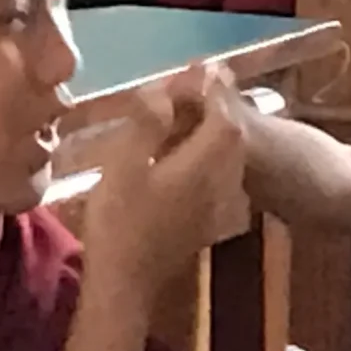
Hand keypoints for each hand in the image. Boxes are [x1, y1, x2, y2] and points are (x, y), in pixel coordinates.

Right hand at [79, 84, 247, 305]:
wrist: (126, 283)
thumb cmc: (119, 222)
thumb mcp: (123, 165)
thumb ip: (148, 123)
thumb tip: (165, 90)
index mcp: (204, 164)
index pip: (223, 115)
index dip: (214, 88)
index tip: (199, 67)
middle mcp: (221, 182)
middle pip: (231, 134)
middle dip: (215, 106)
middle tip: (191, 87)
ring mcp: (217, 204)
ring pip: (227, 156)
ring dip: (213, 131)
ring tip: (187, 114)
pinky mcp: (207, 221)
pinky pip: (218, 176)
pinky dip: (207, 156)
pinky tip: (185, 154)